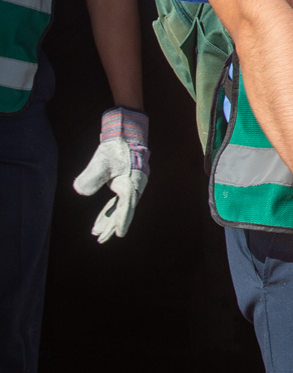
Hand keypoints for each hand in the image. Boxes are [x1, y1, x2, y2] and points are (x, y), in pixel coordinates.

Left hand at [73, 107, 149, 242]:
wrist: (127, 134)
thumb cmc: (116, 147)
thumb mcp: (102, 160)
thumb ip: (91, 176)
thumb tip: (80, 191)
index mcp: (131, 183)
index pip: (127, 206)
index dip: (122, 221)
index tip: (118, 235)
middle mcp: (133, 187)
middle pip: (123, 211)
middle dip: (111, 225)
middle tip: (100, 239)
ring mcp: (129, 187)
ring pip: (120, 208)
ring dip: (108, 220)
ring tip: (96, 233)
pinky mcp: (123, 185)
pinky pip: (117, 203)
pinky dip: (108, 212)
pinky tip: (100, 221)